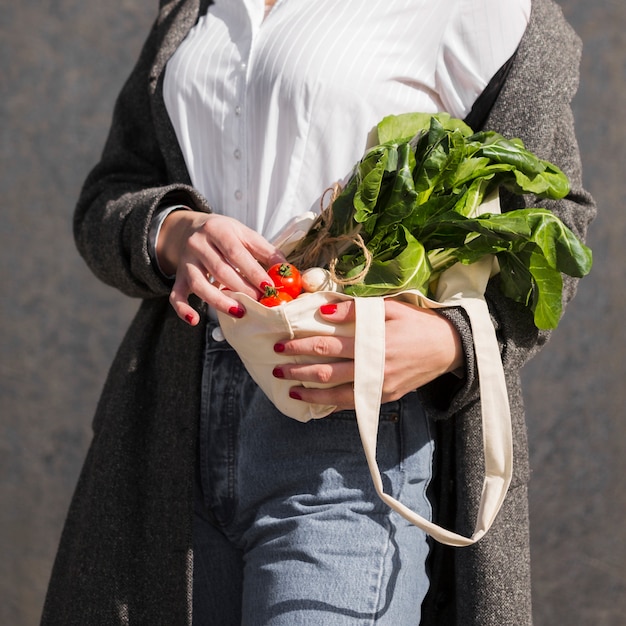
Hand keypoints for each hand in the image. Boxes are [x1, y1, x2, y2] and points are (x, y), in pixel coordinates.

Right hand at [157, 211, 285, 323]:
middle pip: (220, 270)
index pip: (236, 253)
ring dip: (219, 300)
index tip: (269, 287)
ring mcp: (186, 262)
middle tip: (260, 302)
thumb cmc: (224, 234)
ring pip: (200, 284)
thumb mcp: (244, 234)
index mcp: (217, 230)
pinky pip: (176, 295)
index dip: (253, 271)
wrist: (189, 229)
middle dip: (242, 288)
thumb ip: (265, 251)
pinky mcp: (179, 277)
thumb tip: (286, 270)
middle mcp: (198, 244)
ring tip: (239, 312)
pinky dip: (182, 309)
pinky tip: (194, 320)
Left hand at [272, 299, 462, 409]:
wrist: (450, 347)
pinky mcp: (386, 398)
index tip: (281, 345)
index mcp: (372, 344)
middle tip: (277, 370)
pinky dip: (334, 405)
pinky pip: (355, 405)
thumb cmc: (417, 323)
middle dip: (298, 372)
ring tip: (291, 391)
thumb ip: (356, 311)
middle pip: (327, 373)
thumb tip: (324, 312)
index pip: (326, 347)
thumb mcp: (390, 309)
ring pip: (338, 395)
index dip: (301, 347)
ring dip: (311, 394)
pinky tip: (320, 403)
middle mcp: (373, 369)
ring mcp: (380, 387)